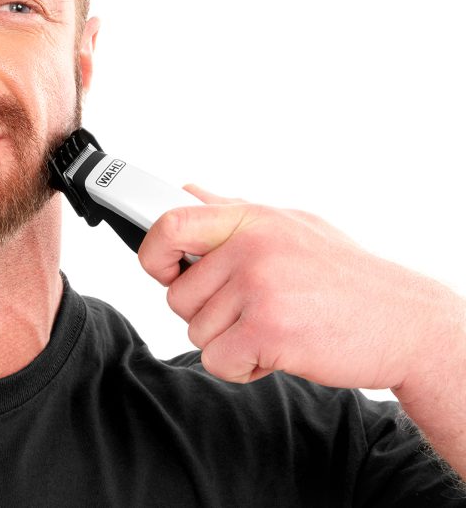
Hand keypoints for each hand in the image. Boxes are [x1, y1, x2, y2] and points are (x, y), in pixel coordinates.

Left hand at [137, 185, 464, 389]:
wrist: (406, 324)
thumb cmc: (345, 277)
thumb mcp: (291, 226)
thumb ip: (233, 213)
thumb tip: (184, 192)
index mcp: (252, 218)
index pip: (171, 223)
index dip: (153, 251)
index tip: (164, 269)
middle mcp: (251, 247)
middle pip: (178, 296)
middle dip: (209, 314)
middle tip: (255, 309)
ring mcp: (259, 287)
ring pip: (196, 332)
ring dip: (230, 342)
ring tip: (276, 325)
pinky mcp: (267, 330)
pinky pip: (217, 360)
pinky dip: (242, 367)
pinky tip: (277, 350)